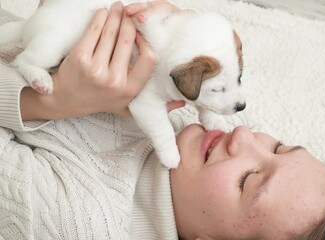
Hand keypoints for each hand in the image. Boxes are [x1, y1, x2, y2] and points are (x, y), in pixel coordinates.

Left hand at [20, 2, 183, 120]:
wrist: (64, 100)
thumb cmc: (98, 101)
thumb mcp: (129, 108)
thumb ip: (157, 106)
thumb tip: (183, 101)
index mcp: (130, 89)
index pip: (149, 58)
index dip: (147, 41)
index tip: (143, 33)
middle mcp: (114, 80)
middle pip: (129, 40)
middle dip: (131, 22)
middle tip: (130, 13)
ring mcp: (96, 68)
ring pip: (112, 32)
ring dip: (116, 15)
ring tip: (118, 7)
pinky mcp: (80, 57)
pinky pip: (94, 31)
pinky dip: (100, 18)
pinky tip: (103, 12)